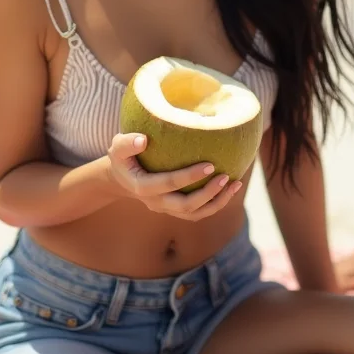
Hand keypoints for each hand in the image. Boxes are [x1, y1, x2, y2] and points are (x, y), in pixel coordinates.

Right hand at [105, 132, 242, 220]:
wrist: (122, 178)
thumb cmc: (123, 157)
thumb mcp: (117, 147)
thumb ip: (127, 143)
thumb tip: (143, 140)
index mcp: (143, 187)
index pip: (170, 184)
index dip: (190, 177)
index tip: (210, 164)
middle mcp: (156, 203)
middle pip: (186, 205)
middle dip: (209, 193)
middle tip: (227, 176)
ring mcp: (167, 209)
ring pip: (196, 213)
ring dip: (218, 201)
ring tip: (236, 183)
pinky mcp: (176, 210)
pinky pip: (199, 212)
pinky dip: (216, 203)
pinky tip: (230, 188)